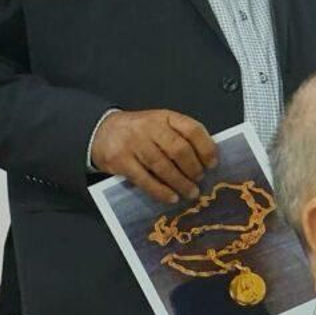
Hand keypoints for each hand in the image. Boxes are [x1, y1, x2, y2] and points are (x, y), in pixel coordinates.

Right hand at [90, 110, 218, 203]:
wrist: (102, 131)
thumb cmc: (139, 131)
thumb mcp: (161, 124)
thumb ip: (181, 136)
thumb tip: (207, 160)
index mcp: (165, 117)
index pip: (192, 129)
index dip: (206, 148)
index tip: (213, 164)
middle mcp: (150, 127)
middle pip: (179, 149)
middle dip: (193, 169)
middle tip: (200, 180)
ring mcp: (134, 143)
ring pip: (163, 166)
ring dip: (180, 183)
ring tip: (191, 192)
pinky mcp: (121, 161)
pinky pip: (145, 179)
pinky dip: (161, 191)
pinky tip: (171, 197)